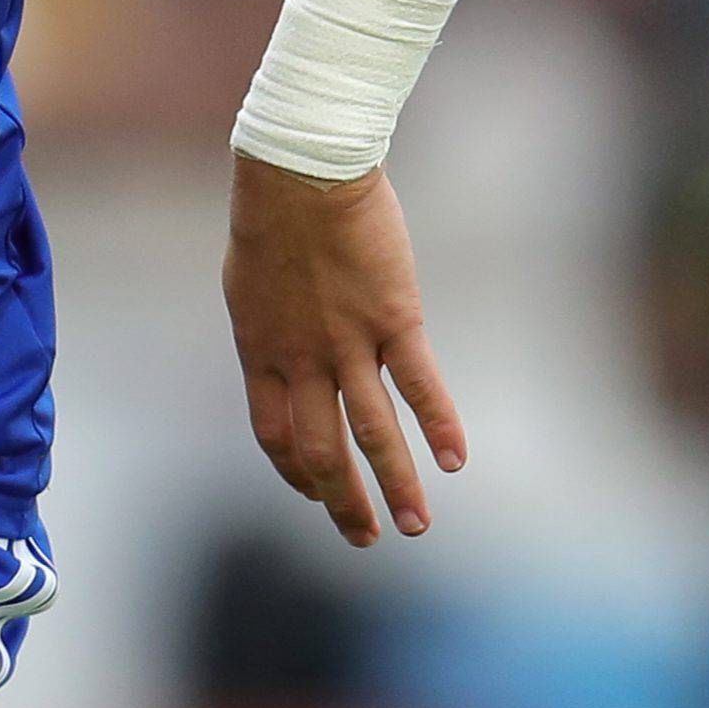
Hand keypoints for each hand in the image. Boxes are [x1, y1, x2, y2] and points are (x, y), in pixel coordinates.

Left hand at [220, 154, 466, 550]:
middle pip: (322, 451)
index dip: (295, 473)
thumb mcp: (252, 282)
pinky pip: (419, 384)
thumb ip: (270, 327)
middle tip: (365, 538)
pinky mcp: (393, 318)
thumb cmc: (273, 214)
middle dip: (343, 502)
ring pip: (373, 433)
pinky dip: (439, 425)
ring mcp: (348, 343)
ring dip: (396, 486)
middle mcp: (302, 360)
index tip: (313, 493)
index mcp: (262, 352)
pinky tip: (456, 460)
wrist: (301, 169)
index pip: (275, 436)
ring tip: (416, 526)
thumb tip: (277, 346)